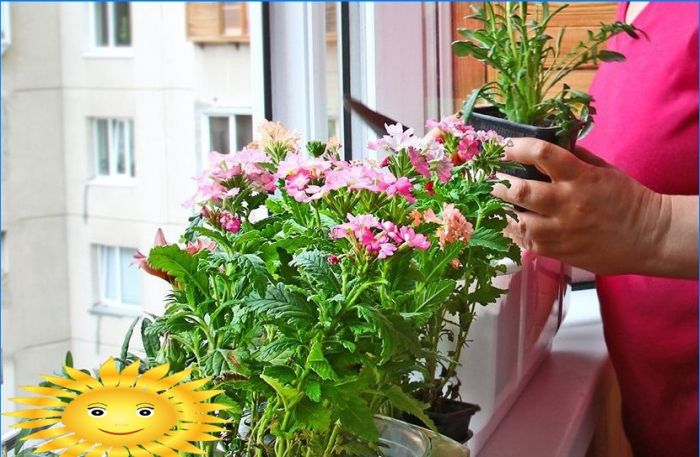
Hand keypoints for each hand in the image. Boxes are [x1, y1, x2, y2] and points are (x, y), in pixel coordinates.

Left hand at [492, 138, 696, 277]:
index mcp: (581, 177)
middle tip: (490, 179)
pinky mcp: (559, 251)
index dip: (517, 148)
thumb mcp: (603, 170)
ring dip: (502, 211)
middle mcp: (568, 203)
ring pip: (518, 221)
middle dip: (499, 183)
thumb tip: (546, 144)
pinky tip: (509, 223)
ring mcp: (562, 230)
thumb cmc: (625, 199)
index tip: (503, 147)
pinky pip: (527, 242)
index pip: (543, 154)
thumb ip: (574, 157)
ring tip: (495, 203)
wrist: (649, 237)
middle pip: (521, 190)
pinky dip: (514, 232)